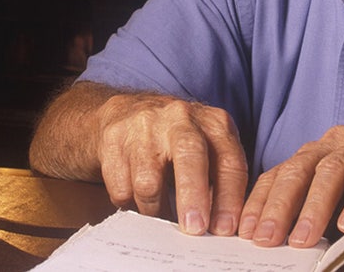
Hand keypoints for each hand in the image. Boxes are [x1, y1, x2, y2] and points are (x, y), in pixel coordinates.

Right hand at [94, 93, 248, 236]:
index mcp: (213, 123)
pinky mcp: (114, 140)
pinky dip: (131, 205)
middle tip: (194, 229)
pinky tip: (137, 200)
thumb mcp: (209, 150)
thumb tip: (221, 228)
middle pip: (190, 157)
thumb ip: (219, 183)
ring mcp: (145, 126)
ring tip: (160, 218)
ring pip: (149, 182)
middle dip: (193, 197)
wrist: (127, 113)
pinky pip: (122, 189)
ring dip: (156, 211)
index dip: (229, 198)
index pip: (229, 161)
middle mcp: (181, 119)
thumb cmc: (178, 141)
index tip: (225, 228)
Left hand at [238, 124, 343, 247]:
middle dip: (279, 206)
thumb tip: (288, 248)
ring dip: (315, 206)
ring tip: (303, 239)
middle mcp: (337, 141)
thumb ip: (321, 214)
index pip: (278, 174)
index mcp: (318, 152)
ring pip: (333, 169)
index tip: (243, 233)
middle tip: (265, 240)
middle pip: (298, 169)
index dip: (259, 202)